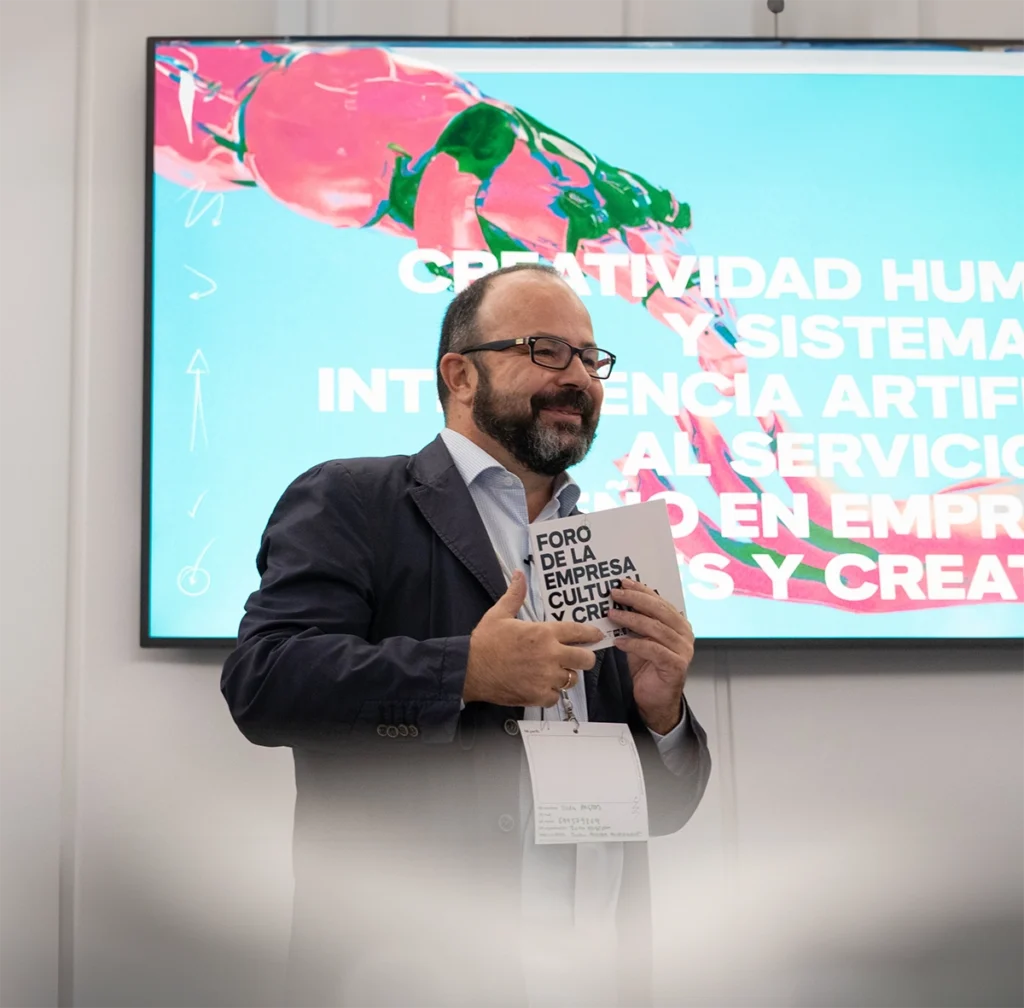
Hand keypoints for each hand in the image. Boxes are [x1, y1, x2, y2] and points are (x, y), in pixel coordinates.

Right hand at [464, 570, 603, 706]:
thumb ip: (515, 595)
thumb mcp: (500, 613)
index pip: (578, 632)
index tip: (596, 635)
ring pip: (572, 679)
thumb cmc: (485, 643)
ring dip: (566, 675)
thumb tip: (519, 576)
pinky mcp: (538, 695)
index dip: (591, 633)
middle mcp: (549, 655)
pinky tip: (542, 686)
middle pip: (585, 659)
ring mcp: (545, 677)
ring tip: (555, 672)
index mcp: (543, 633)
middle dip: (584, 657)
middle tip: (577, 657)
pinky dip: (551, 693)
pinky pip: (556, 697)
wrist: (469, 668)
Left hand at [607, 578, 693, 733]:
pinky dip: (634, 644)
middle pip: (659, 611)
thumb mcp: (640, 639)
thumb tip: (616, 602)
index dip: (642, 590)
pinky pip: (653, 649)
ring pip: (655, 628)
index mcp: (678, 624)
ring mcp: (683, 650)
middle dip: (635, 600)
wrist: (655, 699)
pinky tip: (618, 642)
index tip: (623, 583)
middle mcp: (684, 634)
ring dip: (631, 619)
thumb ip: (635, 622)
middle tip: (615, 594)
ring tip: (612, 615)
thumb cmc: (648, 668)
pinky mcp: (676, 665)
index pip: (659, 601)